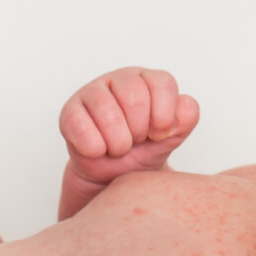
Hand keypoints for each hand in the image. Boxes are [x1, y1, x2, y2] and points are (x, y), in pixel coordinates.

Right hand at [58, 68, 199, 218]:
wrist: (116, 176)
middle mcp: (121, 79)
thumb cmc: (143, 150)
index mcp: (148, 80)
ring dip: (119, 143)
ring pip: (108, 113)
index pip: (163, 83)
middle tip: (136, 141)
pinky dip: (96, 148)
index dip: (164, 116)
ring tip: (119, 148)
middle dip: (140, 132)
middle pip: (135, 99)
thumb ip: (185, 120)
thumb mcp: (171, 137)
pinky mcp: (70, 111)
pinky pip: (83, 128)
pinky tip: (99, 150)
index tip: (159, 134)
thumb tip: (184, 109)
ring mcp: (93, 92)